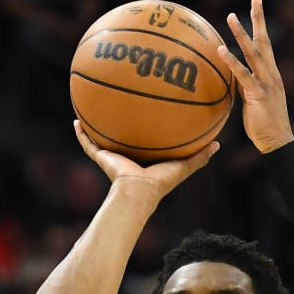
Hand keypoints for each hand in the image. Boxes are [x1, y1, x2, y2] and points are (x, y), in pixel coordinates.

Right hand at [74, 121, 217, 204]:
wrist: (139, 192)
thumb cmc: (161, 182)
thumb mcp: (184, 166)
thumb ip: (200, 156)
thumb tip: (218, 145)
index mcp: (144, 157)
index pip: (144, 140)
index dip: (144, 128)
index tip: (146, 112)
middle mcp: (127, 155)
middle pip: (122, 136)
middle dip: (119, 122)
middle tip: (119, 102)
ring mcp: (112, 156)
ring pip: (101, 138)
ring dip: (95, 125)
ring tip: (91, 107)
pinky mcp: (102, 157)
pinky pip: (88, 143)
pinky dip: (81, 134)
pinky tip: (75, 121)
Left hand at [215, 0, 293, 153]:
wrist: (277, 142)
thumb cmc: (264, 125)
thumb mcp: (253, 101)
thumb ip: (244, 86)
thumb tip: (230, 79)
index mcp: (271, 74)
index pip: (266, 44)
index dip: (262, 24)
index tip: (257, 6)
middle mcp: (271, 73)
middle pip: (265, 40)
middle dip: (259, 18)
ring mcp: (267, 83)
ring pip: (254, 53)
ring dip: (242, 34)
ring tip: (230, 17)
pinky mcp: (258, 94)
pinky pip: (243, 75)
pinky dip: (231, 62)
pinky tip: (221, 51)